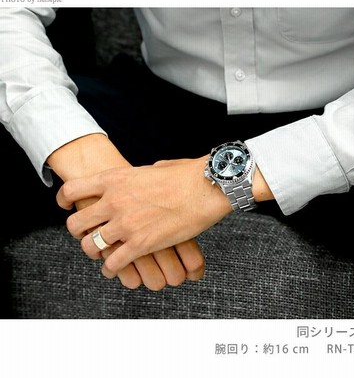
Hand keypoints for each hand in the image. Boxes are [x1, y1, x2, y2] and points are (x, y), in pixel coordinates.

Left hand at [56, 157, 232, 278]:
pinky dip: (111, 269)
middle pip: (77, 223)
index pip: (72, 190)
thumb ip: (138, 177)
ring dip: (94, 252)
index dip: (64, 200)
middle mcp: (113, 202)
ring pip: (91, 246)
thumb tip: (139, 180)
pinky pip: (113, 263)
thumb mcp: (153, 168)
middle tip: (87, 235)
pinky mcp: (140, 244)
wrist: (205, 187)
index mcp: (115, 179)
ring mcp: (125, 224)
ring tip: (100, 254)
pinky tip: (114, 269)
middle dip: (79, 232)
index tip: (66, 206)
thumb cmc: (185, 175)